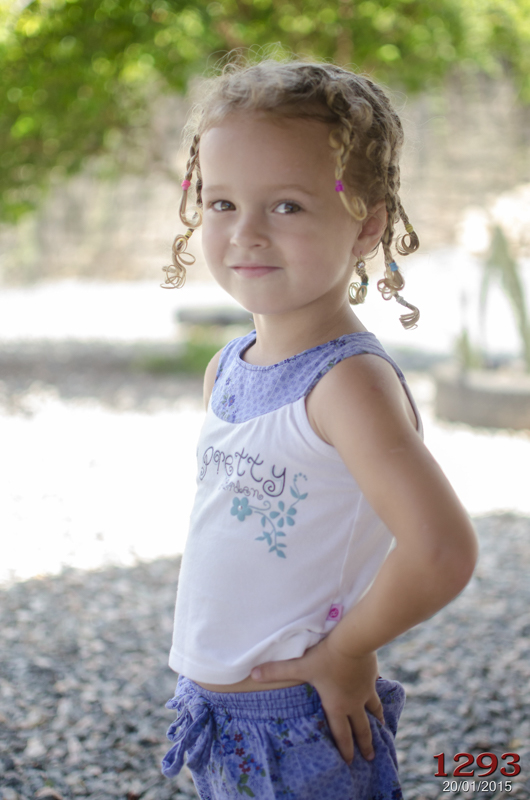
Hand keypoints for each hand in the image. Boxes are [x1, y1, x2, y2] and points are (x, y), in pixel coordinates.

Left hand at [251, 637, 383, 763]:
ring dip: (377, 721)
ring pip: (373, 710)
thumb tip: (253, 673)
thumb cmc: (325, 657)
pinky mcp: (372, 675)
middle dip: (365, 744)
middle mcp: (354, 702)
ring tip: (382, 728)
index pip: (341, 733)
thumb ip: (276, 671)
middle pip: (362, 728)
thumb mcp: (299, 665)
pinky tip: (380, 689)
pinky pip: (376, 688)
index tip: (350, 762)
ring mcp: (365, 690)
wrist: (353, 640)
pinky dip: (378, 693)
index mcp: (337, 706)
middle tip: (370, 757)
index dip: (345, 749)